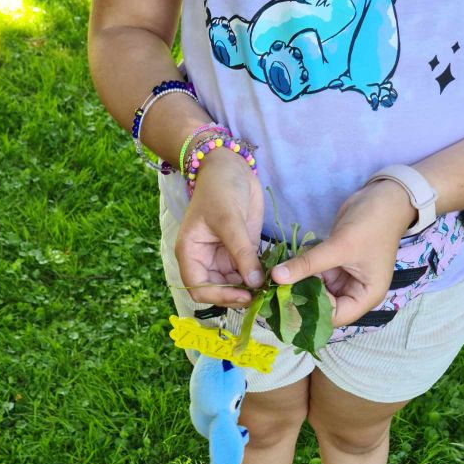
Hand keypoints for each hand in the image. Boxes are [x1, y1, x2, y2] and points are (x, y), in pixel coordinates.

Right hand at [176, 150, 264, 306]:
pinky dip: (258, 278)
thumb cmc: (220, 188)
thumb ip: (241, 253)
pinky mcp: (240, 253)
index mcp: (190, 253)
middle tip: (262, 295)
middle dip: (237, 296)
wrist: (230, 166)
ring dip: (250, 290)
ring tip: (270, 288)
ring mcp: (222, 258)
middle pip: (217, 291)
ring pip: (234, 285)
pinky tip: (272, 278)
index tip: (244, 296)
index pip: (198, 288)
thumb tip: (254, 283)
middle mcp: (204, 260)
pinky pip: (248, 273)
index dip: (219, 297)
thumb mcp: (229, 219)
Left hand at [271, 180, 417, 326]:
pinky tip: (280, 272)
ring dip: (296, 288)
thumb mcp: (340, 246)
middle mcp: (354, 293)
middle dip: (299, 302)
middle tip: (271, 296)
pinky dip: (299, 274)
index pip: (333, 317)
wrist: (384, 197)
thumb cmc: (372, 225)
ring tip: (271, 286)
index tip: (283, 305)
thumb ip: (307, 264)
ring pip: (314, 292)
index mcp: (365, 297)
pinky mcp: (333, 267)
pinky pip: (312, 276)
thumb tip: (276, 277)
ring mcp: (342, 280)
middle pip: (322, 308)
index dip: (309, 315)